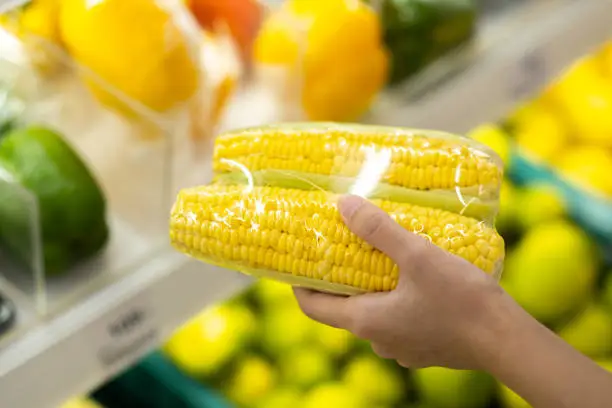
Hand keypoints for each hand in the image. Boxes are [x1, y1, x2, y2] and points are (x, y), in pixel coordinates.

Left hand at [294, 194, 514, 369]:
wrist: (507, 341)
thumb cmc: (461, 300)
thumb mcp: (417, 256)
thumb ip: (378, 230)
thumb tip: (343, 204)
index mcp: (366, 321)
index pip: (312, 306)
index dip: (298, 283)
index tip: (298, 258)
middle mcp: (378, 340)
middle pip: (343, 306)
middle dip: (339, 276)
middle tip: (343, 244)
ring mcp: (402, 347)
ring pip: (373, 312)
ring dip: (370, 284)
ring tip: (379, 253)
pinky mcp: (424, 347)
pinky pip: (398, 319)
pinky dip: (394, 297)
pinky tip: (412, 276)